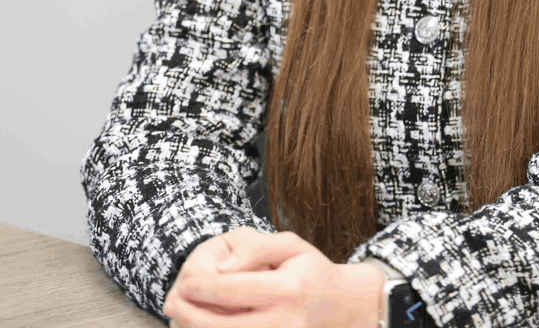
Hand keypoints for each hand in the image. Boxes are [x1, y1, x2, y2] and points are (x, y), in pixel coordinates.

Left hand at [163, 227, 384, 327]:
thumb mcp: (290, 245)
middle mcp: (285, 321)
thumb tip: (221, 268)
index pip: (234, 290)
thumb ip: (255, 250)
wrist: (343, 307)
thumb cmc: (312, 270)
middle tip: (170, 303)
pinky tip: (201, 327)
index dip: (202, 287)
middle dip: (190, 315)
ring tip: (180, 318)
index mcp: (289, 288)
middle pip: (224, 326)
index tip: (183, 281)